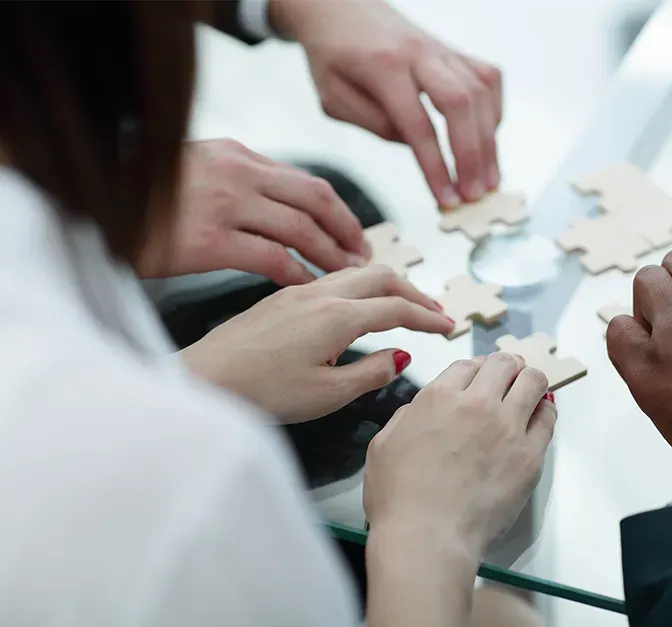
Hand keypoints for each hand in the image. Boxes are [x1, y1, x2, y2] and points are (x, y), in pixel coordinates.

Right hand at [137, 139, 368, 284]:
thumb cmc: (138, 197)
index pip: (302, 180)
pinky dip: (299, 274)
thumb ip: (234, 181)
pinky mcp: (210, 240)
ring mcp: (225, 204)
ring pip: (301, 228)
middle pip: (315, 198)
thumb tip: (272, 204)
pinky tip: (311, 288)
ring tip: (347, 273)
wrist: (90, 206)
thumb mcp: (192, 170)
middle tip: (363, 253)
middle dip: (347, 228)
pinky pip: (273, 258)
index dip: (335, 209)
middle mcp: (235, 172)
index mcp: (234, 153)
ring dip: (331, 253)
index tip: (350, 229)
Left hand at [180, 265, 453, 422]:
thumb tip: (399, 356)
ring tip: (404, 305)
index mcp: (338, 317)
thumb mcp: (328, 394)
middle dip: (414, 291)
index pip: (398, 308)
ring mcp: (299, 292)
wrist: (206, 380)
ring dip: (388, 284)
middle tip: (435, 312)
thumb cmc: (262, 392)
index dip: (429, 317)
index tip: (450, 327)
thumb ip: (371, 372)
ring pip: (356, 273)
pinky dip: (360, 287)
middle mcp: (321, 294)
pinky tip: (359, 306)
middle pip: (382, 276)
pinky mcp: (281, 298)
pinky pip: (334, 279)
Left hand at [272, 0, 501, 208]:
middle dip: (472, 155)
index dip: (437, 167)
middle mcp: (419, 53)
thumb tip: (418, 146)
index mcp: (383, 67)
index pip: (418, 125)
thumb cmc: (333, 56)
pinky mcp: (454, 50)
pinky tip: (488, 139)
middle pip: (461, 104)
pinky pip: (487, 78)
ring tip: (488, 179)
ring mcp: (441, 48)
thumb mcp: (333, 98)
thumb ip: (374, 123)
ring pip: (480, 91)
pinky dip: (494, 111)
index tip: (447, 200)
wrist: (340, 7)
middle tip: (475, 194)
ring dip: (489, 141)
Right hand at [363, 353, 555, 558]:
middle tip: (508, 378)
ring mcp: (508, 428)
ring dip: (531, 382)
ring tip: (529, 391)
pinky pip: (548, 418)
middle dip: (506, 367)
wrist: (426, 537)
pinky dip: (545, 411)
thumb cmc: (399, 499)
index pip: (468, 364)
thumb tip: (422, 409)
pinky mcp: (530, 455)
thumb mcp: (383, 445)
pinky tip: (540, 416)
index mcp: (438, 396)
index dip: (477, 368)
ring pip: (533, 381)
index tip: (482, 376)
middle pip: (505, 364)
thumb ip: (407, 416)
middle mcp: (477, 403)